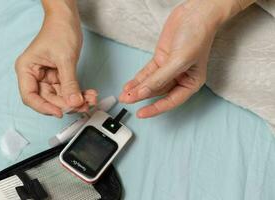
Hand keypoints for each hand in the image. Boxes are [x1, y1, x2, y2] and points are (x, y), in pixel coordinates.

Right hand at [15, 1, 96, 117]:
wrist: (68, 19)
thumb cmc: (59, 31)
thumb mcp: (65, 59)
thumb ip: (69, 83)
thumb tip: (74, 102)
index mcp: (27, 69)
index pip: (30, 97)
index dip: (44, 107)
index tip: (60, 112)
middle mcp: (35, 75)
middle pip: (48, 99)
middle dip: (66, 104)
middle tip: (82, 105)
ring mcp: (47, 77)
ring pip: (60, 96)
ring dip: (75, 100)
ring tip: (90, 99)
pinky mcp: (59, 76)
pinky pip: (68, 90)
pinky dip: (78, 93)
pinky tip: (89, 94)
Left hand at [119, 0, 241, 117]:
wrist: (195, 13)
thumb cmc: (197, 36)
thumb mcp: (179, 60)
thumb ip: (161, 78)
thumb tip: (144, 92)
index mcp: (191, 83)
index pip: (171, 101)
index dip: (155, 109)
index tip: (142, 113)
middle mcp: (179, 78)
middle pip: (158, 92)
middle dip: (141, 97)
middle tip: (127, 100)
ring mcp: (168, 69)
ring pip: (150, 83)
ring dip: (137, 89)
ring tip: (124, 94)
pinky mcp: (160, 60)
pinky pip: (147, 73)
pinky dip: (138, 79)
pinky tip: (129, 85)